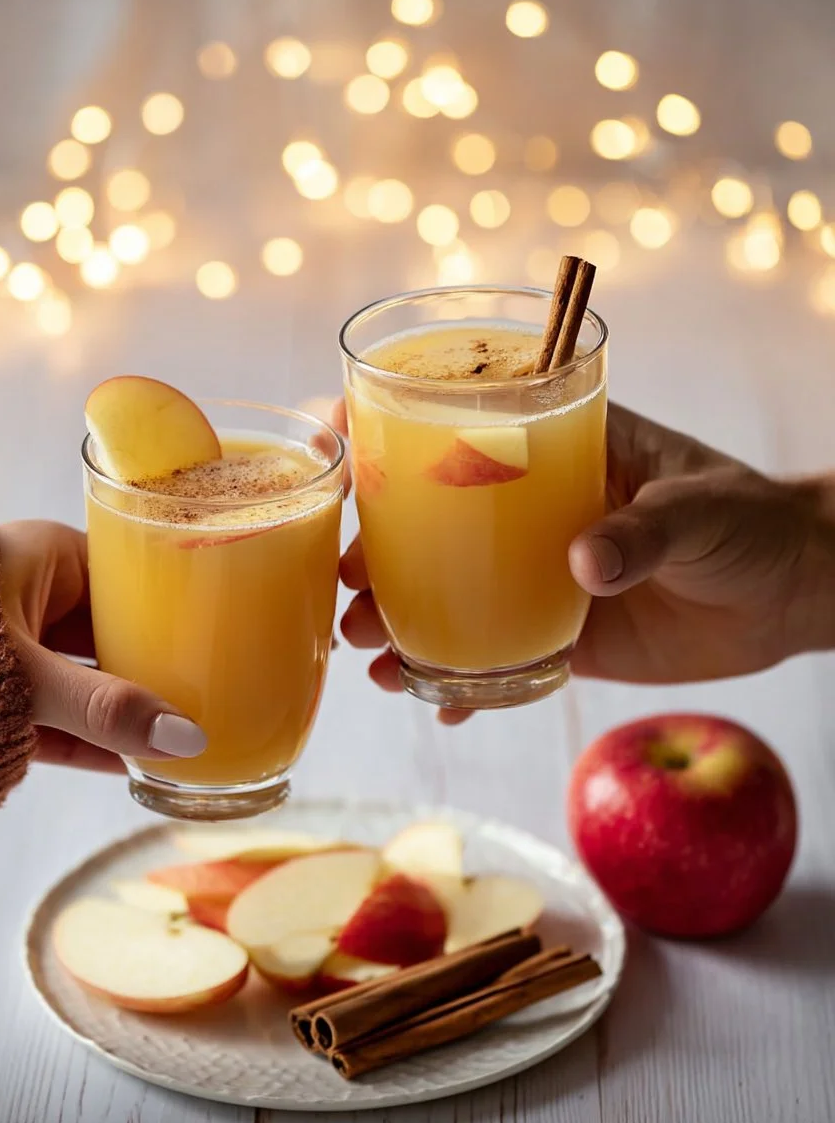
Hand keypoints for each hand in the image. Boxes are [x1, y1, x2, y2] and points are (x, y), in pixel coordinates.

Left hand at [0, 521, 205, 771]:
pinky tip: (134, 762)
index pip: (122, 568)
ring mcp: (10, 647)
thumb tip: (188, 740)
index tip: (210, 626)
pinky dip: (90, 737)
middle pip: (109, 626)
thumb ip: (109, 711)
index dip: (167, 597)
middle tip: (207, 686)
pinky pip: (58, 714)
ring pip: (85, 674)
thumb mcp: (32, 683)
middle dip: (151, 660)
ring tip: (177, 731)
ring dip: (124, 705)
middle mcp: (25, 594)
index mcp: (36, 556)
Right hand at [338, 402, 834, 709]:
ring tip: (369, 647)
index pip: (456, 420)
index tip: (333, 441)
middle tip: (346, 581)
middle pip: (425, 518)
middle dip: (371, 547)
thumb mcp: (698, 511)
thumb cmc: (747, 521)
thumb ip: (643, 531)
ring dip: (396, 616)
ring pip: (444, 591)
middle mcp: (528, 509)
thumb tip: (581, 566)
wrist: (789, 593)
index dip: (385, 424)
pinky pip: (490, 655)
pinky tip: (433, 703)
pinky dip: (457, 681)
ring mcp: (534, 572)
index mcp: (554, 447)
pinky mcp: (556, 631)